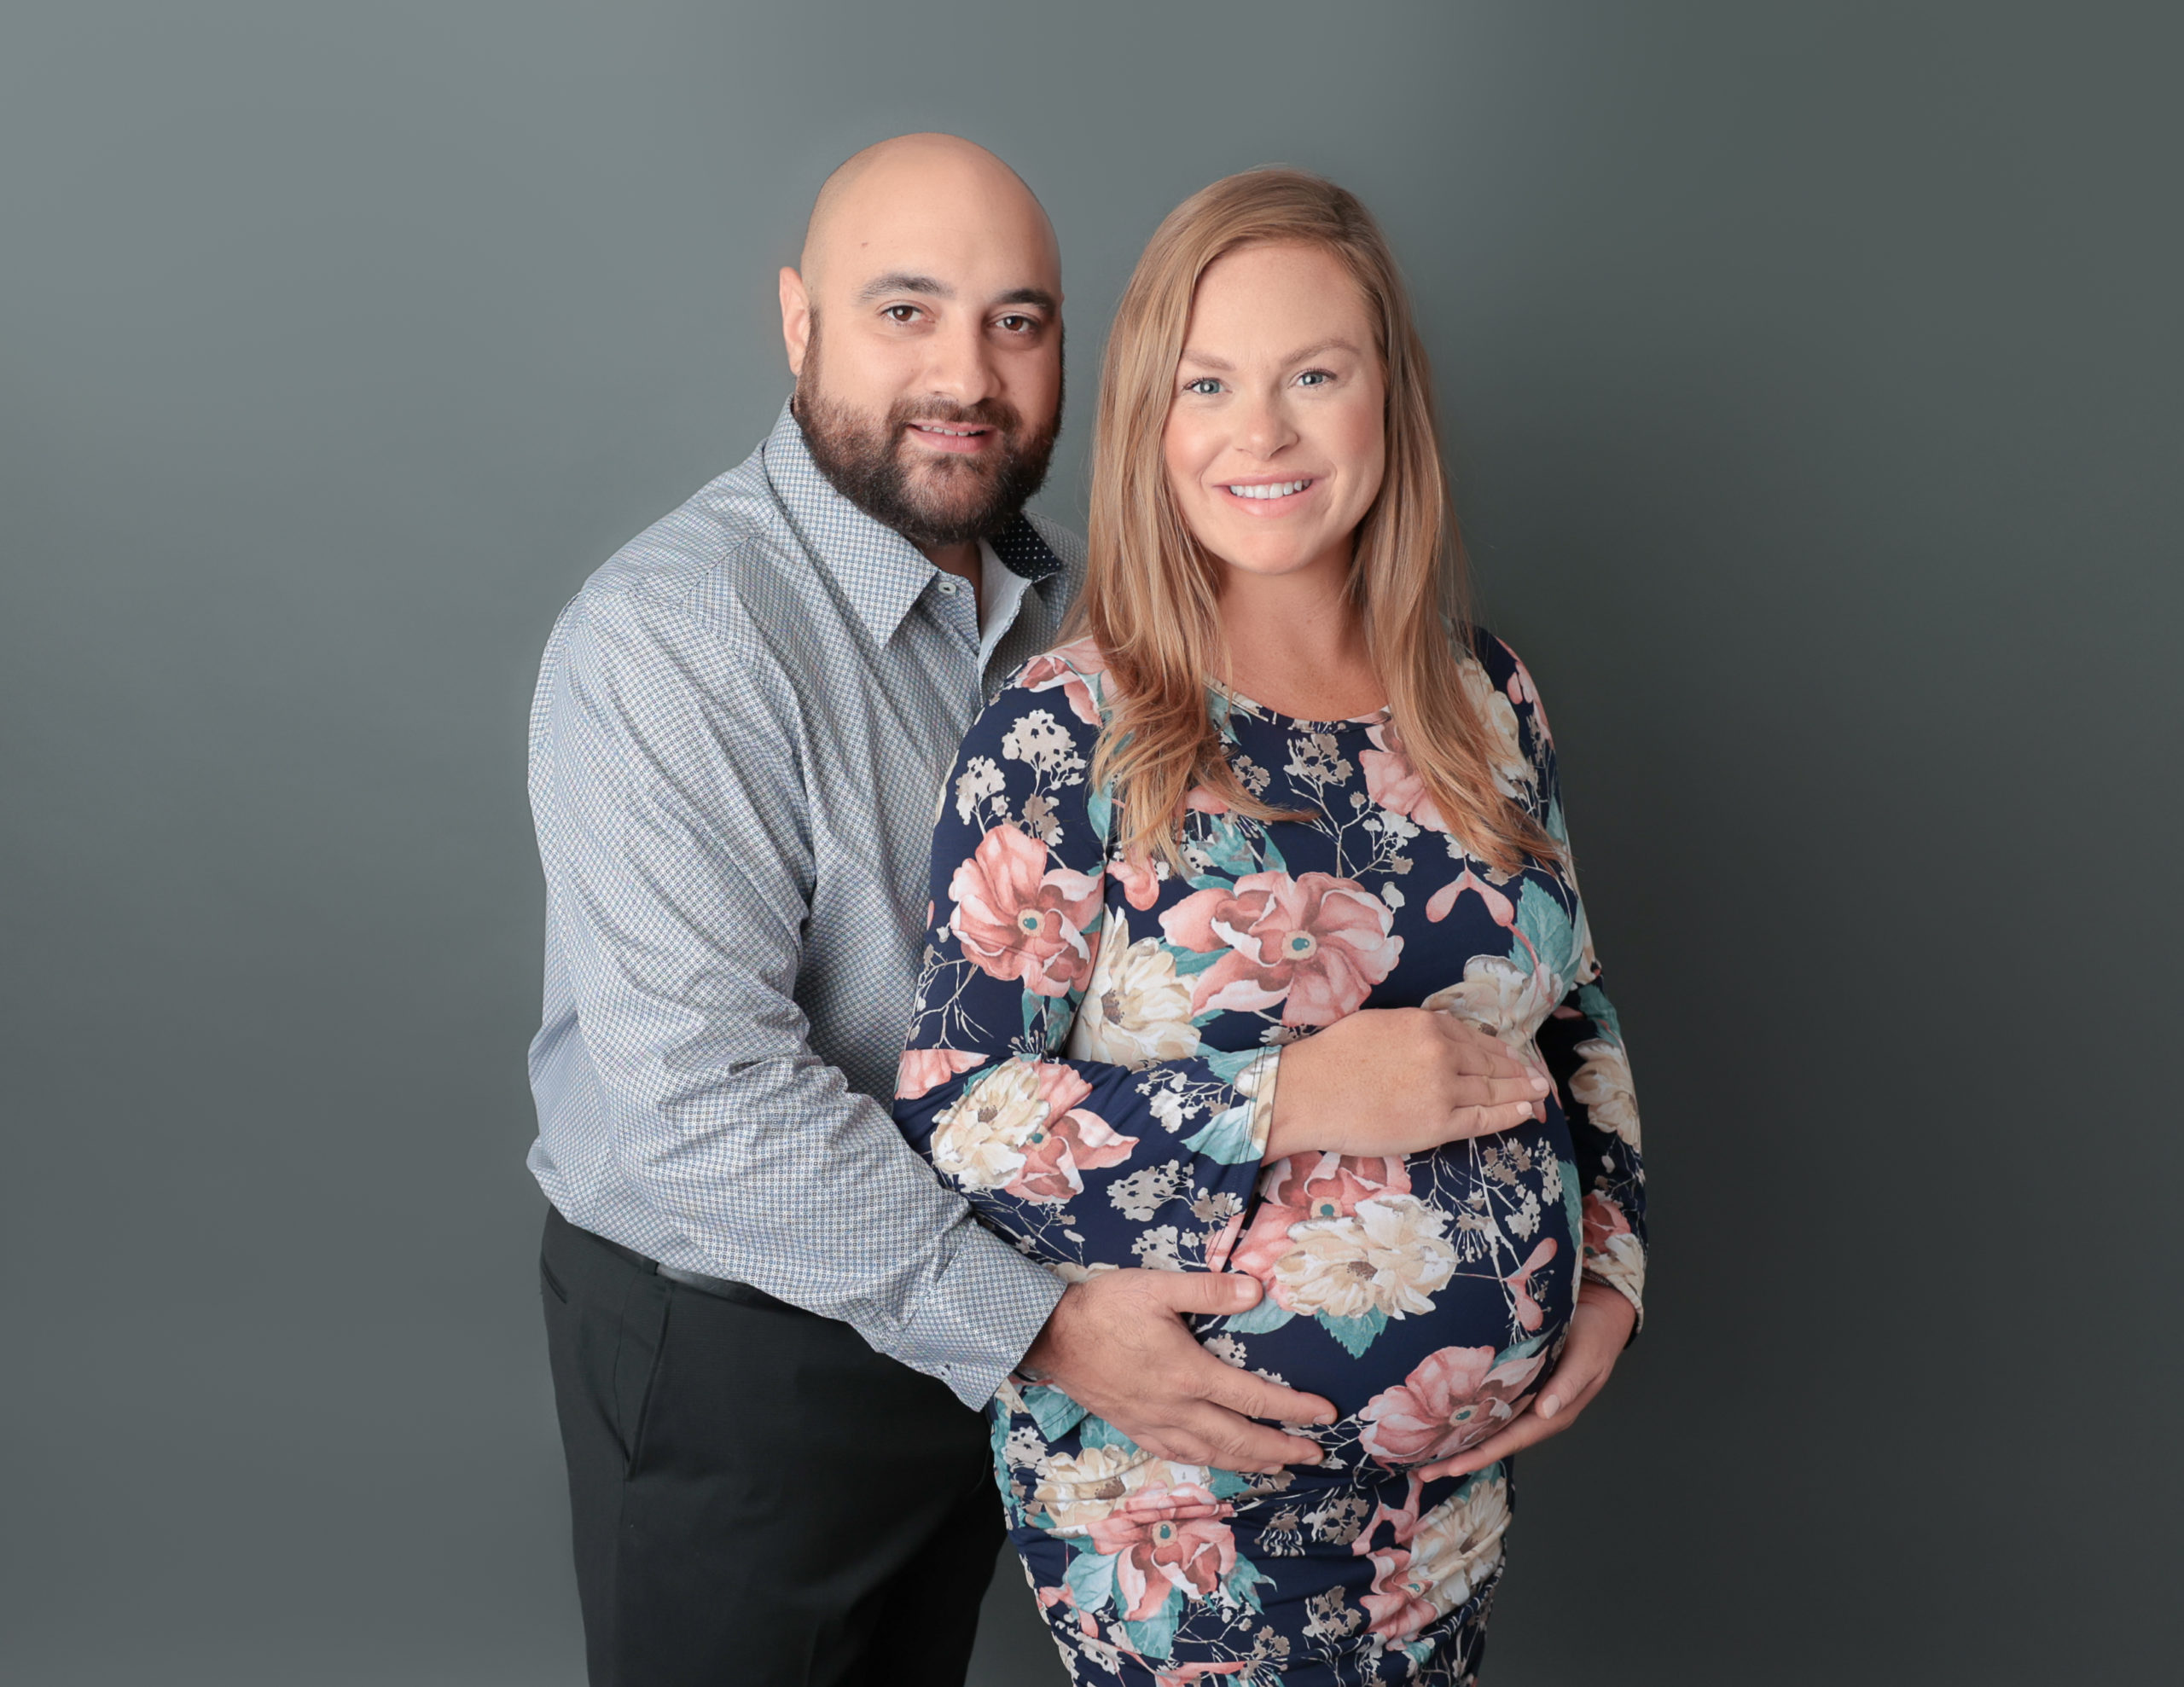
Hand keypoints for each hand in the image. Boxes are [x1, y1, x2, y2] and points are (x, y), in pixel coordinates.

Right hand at [1019, 1269, 1336, 1473]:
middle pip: (1239, 1440)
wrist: (1050, 1336)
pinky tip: (1214, 1461)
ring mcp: (1154, 1424)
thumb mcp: (1157, 1287)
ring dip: (1249, 1463)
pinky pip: (1178, 1455)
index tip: (1325, 1416)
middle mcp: (1176, 1409)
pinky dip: (1206, 1463)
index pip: (1254, 1399)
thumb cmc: (1104, 1308)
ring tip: (1276, 1466)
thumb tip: (1256, 1291)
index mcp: (1189, 1375)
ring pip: (1211, 1454)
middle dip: (1281, 1449)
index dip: (1294, 1410)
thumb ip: (1208, 1291)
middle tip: (1313, 1456)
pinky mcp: (1134, 1428)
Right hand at [1266, 1008, 1549, 1161]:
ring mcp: (1443, 1089)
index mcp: (1427, 1024)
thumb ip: (1414, 1028)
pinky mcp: (1438, 1123)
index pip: (1475, 1037)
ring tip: (1538, 1093)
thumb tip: (1437, 1035)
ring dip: (1521, 1092)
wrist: (1308, 1093)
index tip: (1513, 1056)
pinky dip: (1509, 1115)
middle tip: (1537, 1077)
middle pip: (1491, 1064)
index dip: (1499, 1050)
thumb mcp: (1379, 1023)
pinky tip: (1525, 1111)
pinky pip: (1483, 1119)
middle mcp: (1442, 1052)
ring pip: (1493, 1090)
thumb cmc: (1331, 1057)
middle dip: (1518, 1070)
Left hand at [1416, 1278, 1637, 1481]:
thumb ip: (1567, 1386)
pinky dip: (1469, 1415)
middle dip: (1460, 1457)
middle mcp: (1537, 1412)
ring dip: (1460, 1440)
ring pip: (1490, 1427)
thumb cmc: (1596, 1336)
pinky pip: (1492, 1405)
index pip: (1510, 1441)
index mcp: (1554, 1414)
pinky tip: (1446, 1418)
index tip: (1451, 1467)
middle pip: (1495, 1441)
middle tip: (1423, 1470)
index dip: (1480, 1455)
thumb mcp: (1587, 1359)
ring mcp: (1528, 1400)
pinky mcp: (1520, 1383)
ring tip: (1426, 1453)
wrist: (1603, 1312)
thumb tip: (1545, 1412)